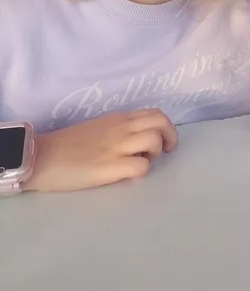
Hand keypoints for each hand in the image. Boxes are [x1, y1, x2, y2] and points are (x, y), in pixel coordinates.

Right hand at [24, 109, 177, 192]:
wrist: (39, 156)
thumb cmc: (66, 146)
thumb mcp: (97, 129)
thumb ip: (118, 131)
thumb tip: (135, 143)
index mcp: (118, 119)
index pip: (154, 113)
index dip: (164, 128)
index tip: (162, 142)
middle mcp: (121, 128)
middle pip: (161, 122)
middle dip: (169, 137)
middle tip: (162, 153)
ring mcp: (116, 146)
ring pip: (154, 140)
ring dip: (155, 154)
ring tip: (141, 162)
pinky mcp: (109, 167)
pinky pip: (141, 166)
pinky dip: (141, 172)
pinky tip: (129, 176)